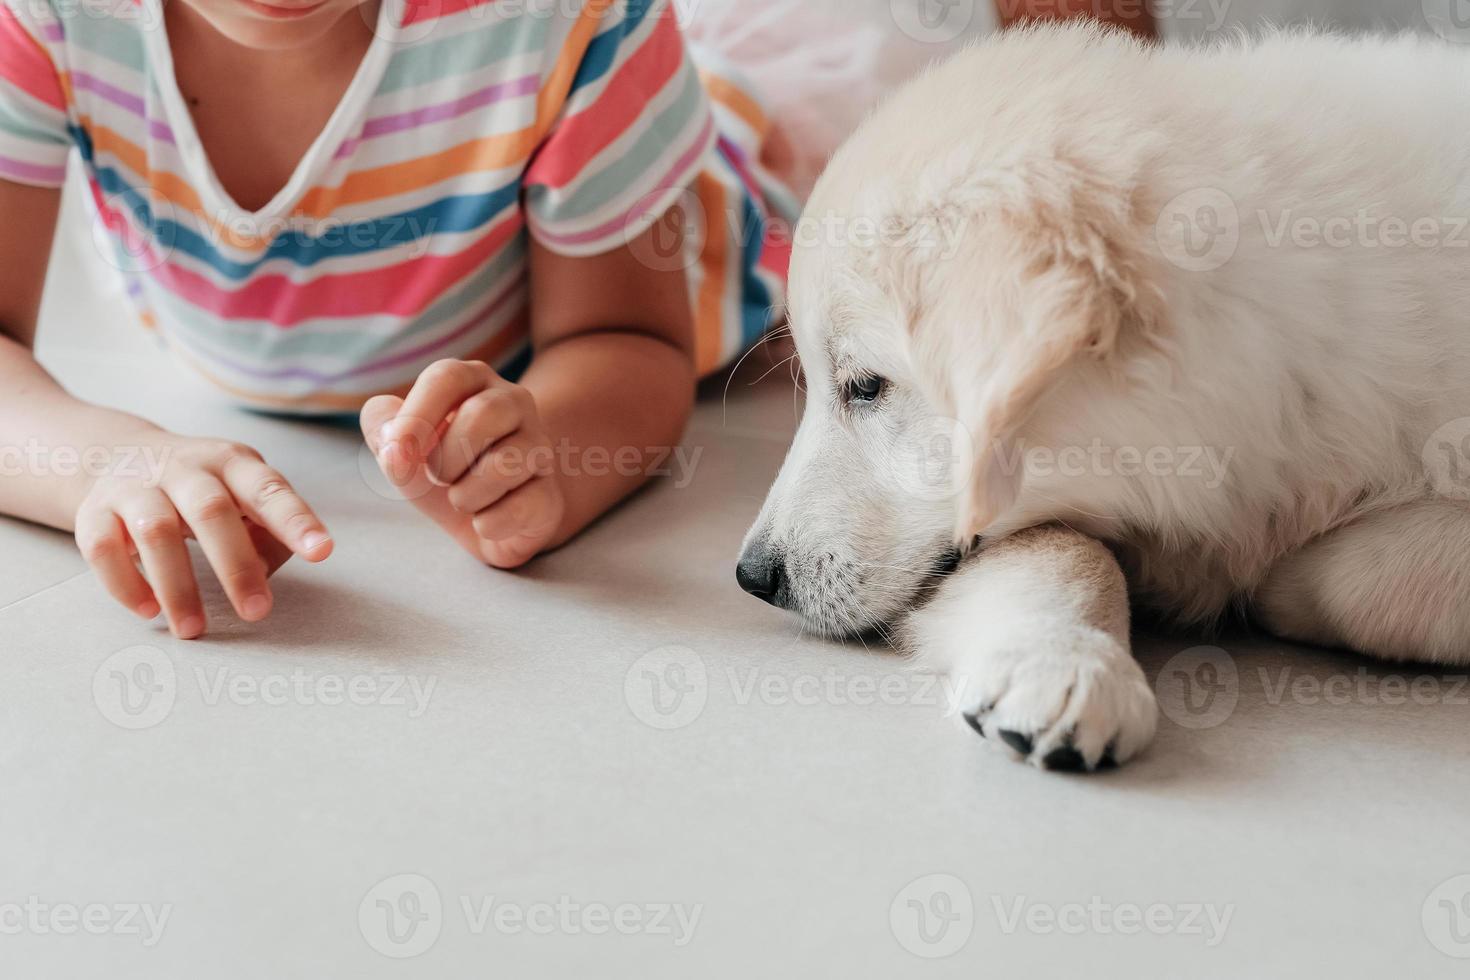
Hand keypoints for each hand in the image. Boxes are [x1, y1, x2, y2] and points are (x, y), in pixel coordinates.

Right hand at [73, 432, 332, 638]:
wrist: (116, 453)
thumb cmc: (204, 488)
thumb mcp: (243, 495)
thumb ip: (265, 533)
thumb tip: (261, 574)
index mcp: (233, 462)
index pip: (268, 489)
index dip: (296, 520)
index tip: (322, 552)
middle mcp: (184, 468)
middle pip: (211, 510)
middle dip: (236, 566)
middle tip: (256, 612)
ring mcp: (135, 486)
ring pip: (155, 532)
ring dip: (178, 586)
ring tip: (195, 629)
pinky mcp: (94, 511)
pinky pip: (103, 549)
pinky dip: (125, 584)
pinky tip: (149, 611)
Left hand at [361, 359, 565, 568]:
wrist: (486, 515)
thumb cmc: (443, 468)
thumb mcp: (402, 447)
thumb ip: (383, 429)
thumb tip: (394, 442)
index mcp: (473, 382)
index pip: (447, 378)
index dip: (416, 417)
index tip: (396, 455)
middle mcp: (514, 404)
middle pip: (483, 414)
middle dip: (445, 458)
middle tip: (437, 477)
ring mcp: (539, 447)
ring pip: (505, 464)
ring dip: (465, 495)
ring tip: (461, 499)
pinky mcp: (550, 493)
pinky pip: (523, 507)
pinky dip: (490, 523)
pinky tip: (486, 521)